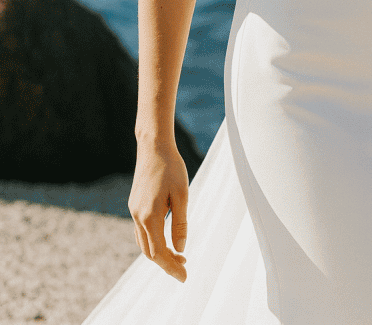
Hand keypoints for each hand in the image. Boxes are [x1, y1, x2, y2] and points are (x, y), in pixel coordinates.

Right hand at [128, 141, 188, 281]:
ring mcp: (134, 210)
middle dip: (166, 263)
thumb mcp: (182, 195)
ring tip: (179, 256)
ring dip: (159, 253)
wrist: (153, 146)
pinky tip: (165, 239)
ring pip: (143, 243)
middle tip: (184, 268)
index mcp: (149, 216)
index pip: (159, 252)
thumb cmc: (171, 168)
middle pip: (149, 252)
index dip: (171, 267)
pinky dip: (152, 241)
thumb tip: (180, 249)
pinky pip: (141, 231)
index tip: (185, 277)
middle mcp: (138, 216)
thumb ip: (180, 223)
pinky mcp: (134, 205)